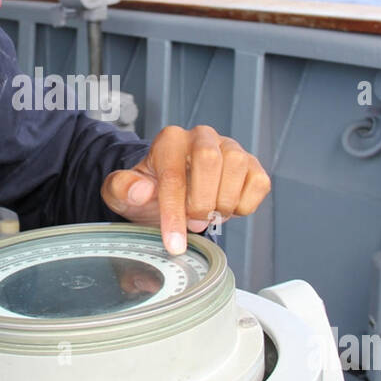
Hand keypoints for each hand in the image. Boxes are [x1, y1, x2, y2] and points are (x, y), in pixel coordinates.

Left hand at [101, 125, 270, 253]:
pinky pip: (259, 181)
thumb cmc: (149, 192)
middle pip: (209, 160)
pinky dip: (245, 204)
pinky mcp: (251, 164)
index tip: (173, 244)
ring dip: (224, 202)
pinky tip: (228, 210)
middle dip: (201, 202)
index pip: (173, 175)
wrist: (171, 194)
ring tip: (209, 215)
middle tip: (193, 224)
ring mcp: (229, 148)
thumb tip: (140, 190)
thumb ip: (122, 189)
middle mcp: (201, 137)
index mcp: (169, 141)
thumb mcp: (123, 195)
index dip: (173, 213)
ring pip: (237, 166)